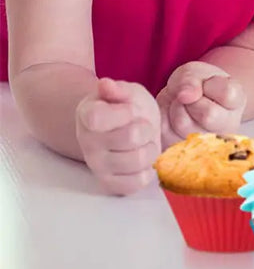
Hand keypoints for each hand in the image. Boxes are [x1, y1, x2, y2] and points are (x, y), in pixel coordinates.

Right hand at [75, 78, 160, 195]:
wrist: (125, 128)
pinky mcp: (110, 184)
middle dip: (146, 128)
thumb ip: (118, 89)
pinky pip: (137, 183)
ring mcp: (97, 166)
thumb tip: (105, 84)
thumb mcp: (126, 92)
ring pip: (138, 161)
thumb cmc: (126, 107)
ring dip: (150, 149)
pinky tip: (142, 159)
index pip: (98, 118)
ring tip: (144, 142)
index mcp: (87, 115)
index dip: (124, 113)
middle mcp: (88, 143)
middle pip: (131, 137)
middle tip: (142, 126)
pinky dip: (148, 170)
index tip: (131, 110)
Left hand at [156, 61, 244, 146]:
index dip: (210, 85)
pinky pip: (166, 132)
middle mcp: (228, 126)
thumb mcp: (195, 72)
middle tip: (191, 96)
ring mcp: (207, 142)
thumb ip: (191, 79)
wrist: (184, 100)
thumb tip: (186, 96)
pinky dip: (164, 117)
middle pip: (208, 115)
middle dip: (191, 99)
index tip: (207, 83)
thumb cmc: (196, 85)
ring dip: (175, 108)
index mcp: (237, 102)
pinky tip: (173, 115)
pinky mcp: (182, 149)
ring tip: (182, 105)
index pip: (227, 94)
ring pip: (183, 124)